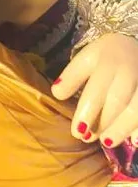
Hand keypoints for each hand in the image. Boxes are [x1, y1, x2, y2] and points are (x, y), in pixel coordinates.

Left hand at [51, 33, 137, 148]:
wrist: (137, 44)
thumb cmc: (108, 57)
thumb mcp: (87, 59)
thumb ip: (72, 76)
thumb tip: (56, 93)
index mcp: (107, 61)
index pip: (96, 88)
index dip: (87, 111)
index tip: (77, 131)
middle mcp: (128, 70)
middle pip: (117, 100)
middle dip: (102, 122)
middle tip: (87, 137)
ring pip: (136, 109)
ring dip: (121, 128)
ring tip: (106, 141)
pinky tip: (134, 140)